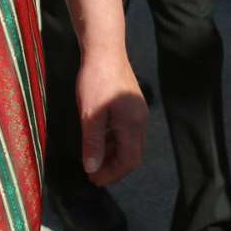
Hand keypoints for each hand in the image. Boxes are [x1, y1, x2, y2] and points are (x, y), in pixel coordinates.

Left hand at [76, 48, 146, 184]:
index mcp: (133, 125)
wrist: (105, 50)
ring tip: (93, 160)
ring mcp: (137, 112)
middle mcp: (140, 121)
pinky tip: (99, 140)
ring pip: (129, 143)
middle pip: (132, 154)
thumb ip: (93, 143)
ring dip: (112, 154)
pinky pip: (126, 131)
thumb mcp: (90, 115)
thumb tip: (92, 169)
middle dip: (114, 167)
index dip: (113, 174)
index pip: (130, 160)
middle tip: (93, 174)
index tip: (94, 180)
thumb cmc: (96, 82)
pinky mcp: (131, 105)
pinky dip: (113, 141)